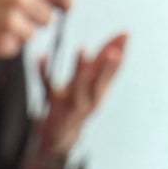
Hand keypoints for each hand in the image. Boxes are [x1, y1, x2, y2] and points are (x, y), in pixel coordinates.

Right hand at [0, 0, 70, 59]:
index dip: (65, 0)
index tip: (65, 5)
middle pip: (49, 18)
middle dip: (38, 16)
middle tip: (19, 11)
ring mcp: (10, 23)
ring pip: (32, 34)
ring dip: (21, 30)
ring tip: (0, 19)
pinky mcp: (0, 44)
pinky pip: (14, 47)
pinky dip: (5, 41)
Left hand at [34, 34, 126, 165]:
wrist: (60, 135)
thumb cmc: (81, 102)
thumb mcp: (97, 85)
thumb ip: (109, 61)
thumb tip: (126, 33)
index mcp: (99, 94)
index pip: (112, 74)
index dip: (119, 57)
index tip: (125, 36)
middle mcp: (87, 102)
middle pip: (98, 85)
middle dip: (106, 69)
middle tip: (113, 52)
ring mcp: (69, 106)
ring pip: (77, 89)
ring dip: (80, 69)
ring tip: (83, 48)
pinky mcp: (51, 106)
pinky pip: (47, 88)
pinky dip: (43, 72)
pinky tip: (41, 57)